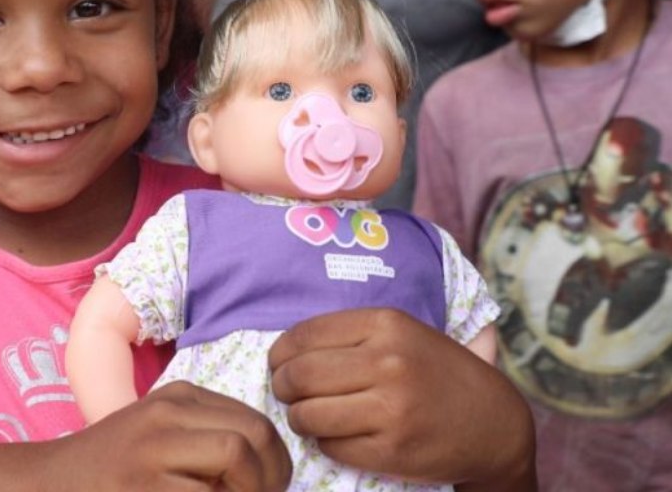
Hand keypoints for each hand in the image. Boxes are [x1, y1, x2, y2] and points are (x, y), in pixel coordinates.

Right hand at [48, 381, 291, 490]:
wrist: (50, 484)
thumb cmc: (113, 471)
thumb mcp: (161, 436)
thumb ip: (208, 439)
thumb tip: (273, 471)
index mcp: (178, 397)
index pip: (256, 421)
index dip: (275, 462)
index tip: (266, 489)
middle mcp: (166, 412)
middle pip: (254, 433)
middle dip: (272, 476)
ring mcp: (152, 447)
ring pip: (237, 454)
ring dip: (250, 491)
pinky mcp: (143, 484)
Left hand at [269, 308, 535, 489]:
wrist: (495, 423)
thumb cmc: (437, 372)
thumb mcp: (403, 334)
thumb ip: (351, 334)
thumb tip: (285, 348)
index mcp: (387, 324)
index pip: (304, 335)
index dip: (280, 353)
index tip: (279, 363)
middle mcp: (389, 362)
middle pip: (299, 376)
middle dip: (282, 386)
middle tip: (287, 392)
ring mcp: (392, 408)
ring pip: (308, 414)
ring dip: (299, 418)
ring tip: (307, 416)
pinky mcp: (393, 449)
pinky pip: (330, 446)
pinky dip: (325, 443)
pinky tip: (338, 435)